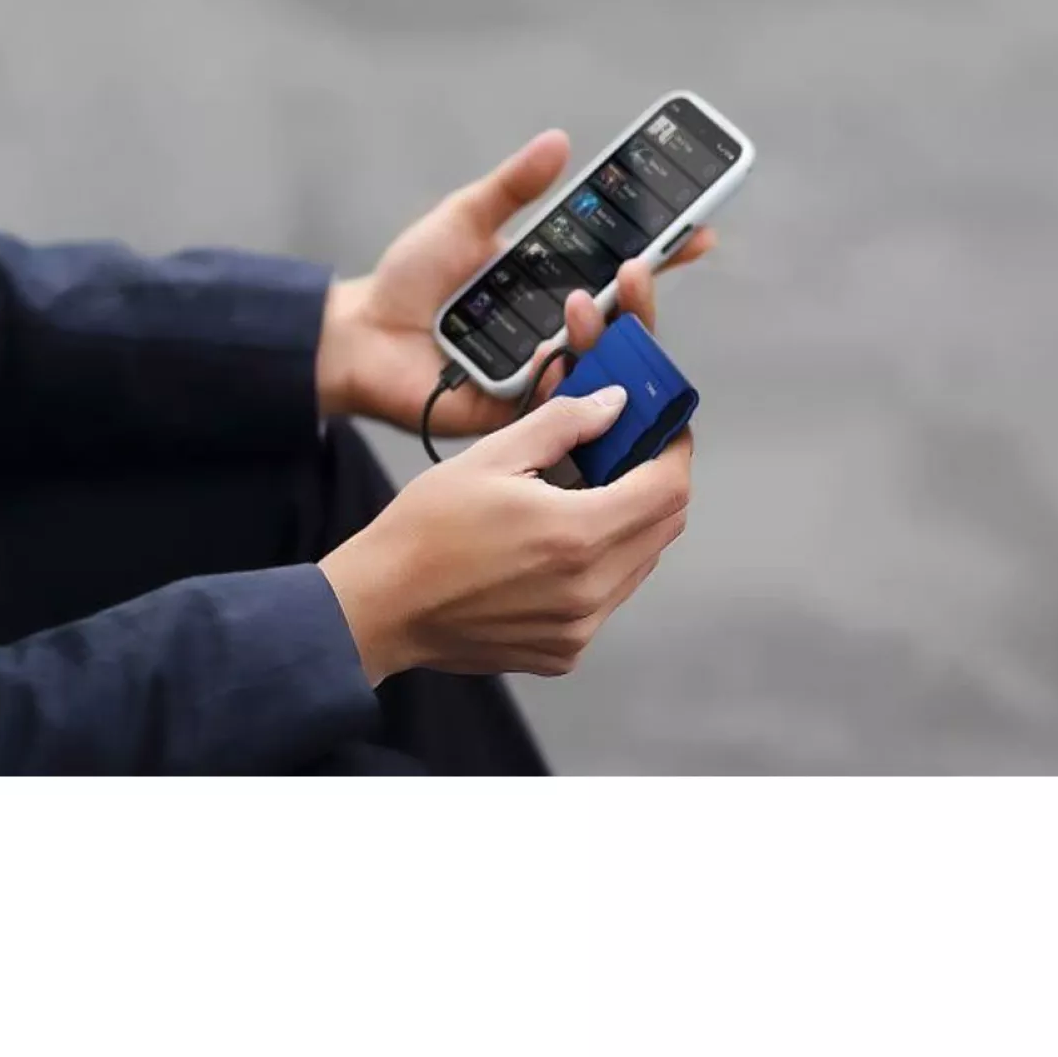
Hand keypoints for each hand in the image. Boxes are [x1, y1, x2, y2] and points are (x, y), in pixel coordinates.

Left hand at [316, 130, 715, 434]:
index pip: (620, 270)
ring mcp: (542, 373)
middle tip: (641, 266)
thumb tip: (559, 141)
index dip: (663, 253)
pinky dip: (562, 379)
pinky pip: (556, 402)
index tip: (699, 232)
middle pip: (623, 320)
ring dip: (602, 331)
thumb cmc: (409, 281)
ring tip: (582, 301)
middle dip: (642, 294)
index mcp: (552, 285)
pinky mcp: (518, 412)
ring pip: (598, 361)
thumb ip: (513, 187)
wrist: (358, 337)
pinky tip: (556, 357)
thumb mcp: (464, 220)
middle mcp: (557, 330)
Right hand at [319, 388, 692, 684]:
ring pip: (639, 563)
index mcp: (576, 535)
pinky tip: (552, 545)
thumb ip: (563, 424)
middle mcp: (588, 590)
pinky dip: (598, 565)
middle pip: (664, 527)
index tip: (665, 432)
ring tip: (580, 499)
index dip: (676, 452)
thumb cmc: (425, 530)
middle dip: (654, 484)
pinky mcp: (562, 651)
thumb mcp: (492, 456)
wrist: (381, 604)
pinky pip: (607, 599)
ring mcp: (578, 628)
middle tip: (624, 456)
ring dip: (628, 525)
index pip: (668, 489)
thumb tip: (612, 404)